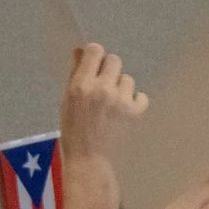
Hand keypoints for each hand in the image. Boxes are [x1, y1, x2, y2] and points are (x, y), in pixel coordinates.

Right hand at [58, 43, 145, 208]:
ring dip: (121, 88)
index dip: (96, 56)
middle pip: (115, 61)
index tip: (96, 64)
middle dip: (110, 71)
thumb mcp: (68, 100)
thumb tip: (81, 50)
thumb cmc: (74, 130)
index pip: (95, 51)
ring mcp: (121, 100)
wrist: (90, 159)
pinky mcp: (136, 112)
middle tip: (105, 87)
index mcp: (80, 85)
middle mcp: (102, 89)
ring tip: (113, 105)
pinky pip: (140, 95)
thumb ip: (76, 74)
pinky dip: (135, 102)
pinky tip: (125, 114)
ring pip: (127, 79)